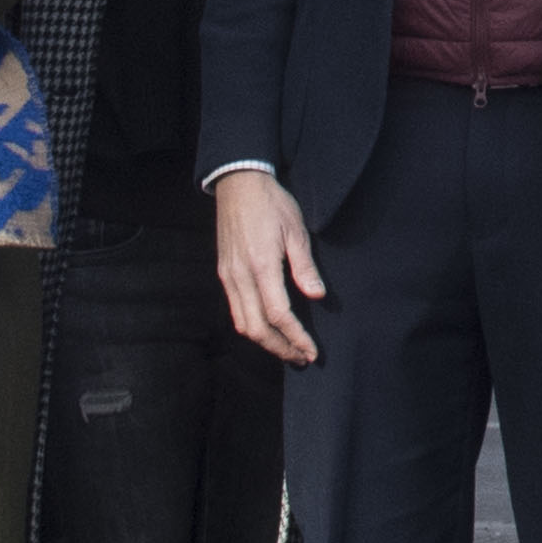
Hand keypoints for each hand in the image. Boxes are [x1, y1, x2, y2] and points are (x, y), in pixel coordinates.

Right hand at [211, 165, 327, 366]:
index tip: (311, 351)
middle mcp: (240, 276)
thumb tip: (317, 296)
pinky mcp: (224, 273)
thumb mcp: (296, 230)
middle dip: (280, 348)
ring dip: (265, 342)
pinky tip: (268, 329)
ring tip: (287, 349)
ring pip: (242, 323)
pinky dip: (251, 326)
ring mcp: (229, 276)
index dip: (296, 337)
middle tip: (301, 358)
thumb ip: (305, 266)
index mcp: (262, 265)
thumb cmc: (272, 203)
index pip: (279, 315)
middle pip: (257, 328)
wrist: (239, 183)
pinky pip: (235, 310)